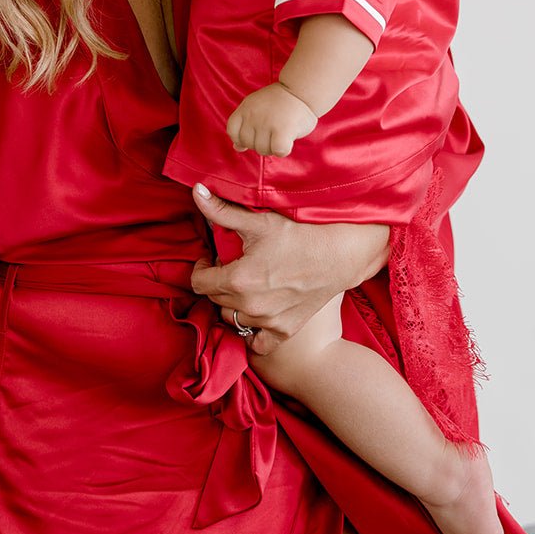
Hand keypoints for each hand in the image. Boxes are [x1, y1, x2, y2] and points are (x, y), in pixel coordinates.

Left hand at [190, 185, 389, 355]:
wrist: (338, 255)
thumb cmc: (298, 236)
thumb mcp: (258, 222)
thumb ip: (222, 211)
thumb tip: (197, 191)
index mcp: (238, 280)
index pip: (199, 282)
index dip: (202, 267)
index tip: (211, 259)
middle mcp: (250, 305)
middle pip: (215, 299)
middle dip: (219, 281)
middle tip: (234, 266)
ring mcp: (267, 321)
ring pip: (232, 317)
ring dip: (233, 303)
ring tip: (246, 285)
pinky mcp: (284, 331)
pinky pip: (256, 342)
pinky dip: (252, 330)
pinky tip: (257, 313)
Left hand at [226, 84, 317, 156]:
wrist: (301, 89)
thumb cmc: (279, 101)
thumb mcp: (255, 107)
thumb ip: (244, 126)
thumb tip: (237, 148)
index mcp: (245, 108)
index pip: (232, 132)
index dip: (242, 138)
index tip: (256, 132)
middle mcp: (253, 116)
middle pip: (248, 144)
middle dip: (260, 143)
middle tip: (273, 131)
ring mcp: (267, 123)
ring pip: (263, 150)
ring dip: (273, 147)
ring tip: (282, 133)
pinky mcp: (283, 130)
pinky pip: (278, 151)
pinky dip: (283, 150)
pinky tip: (288, 140)